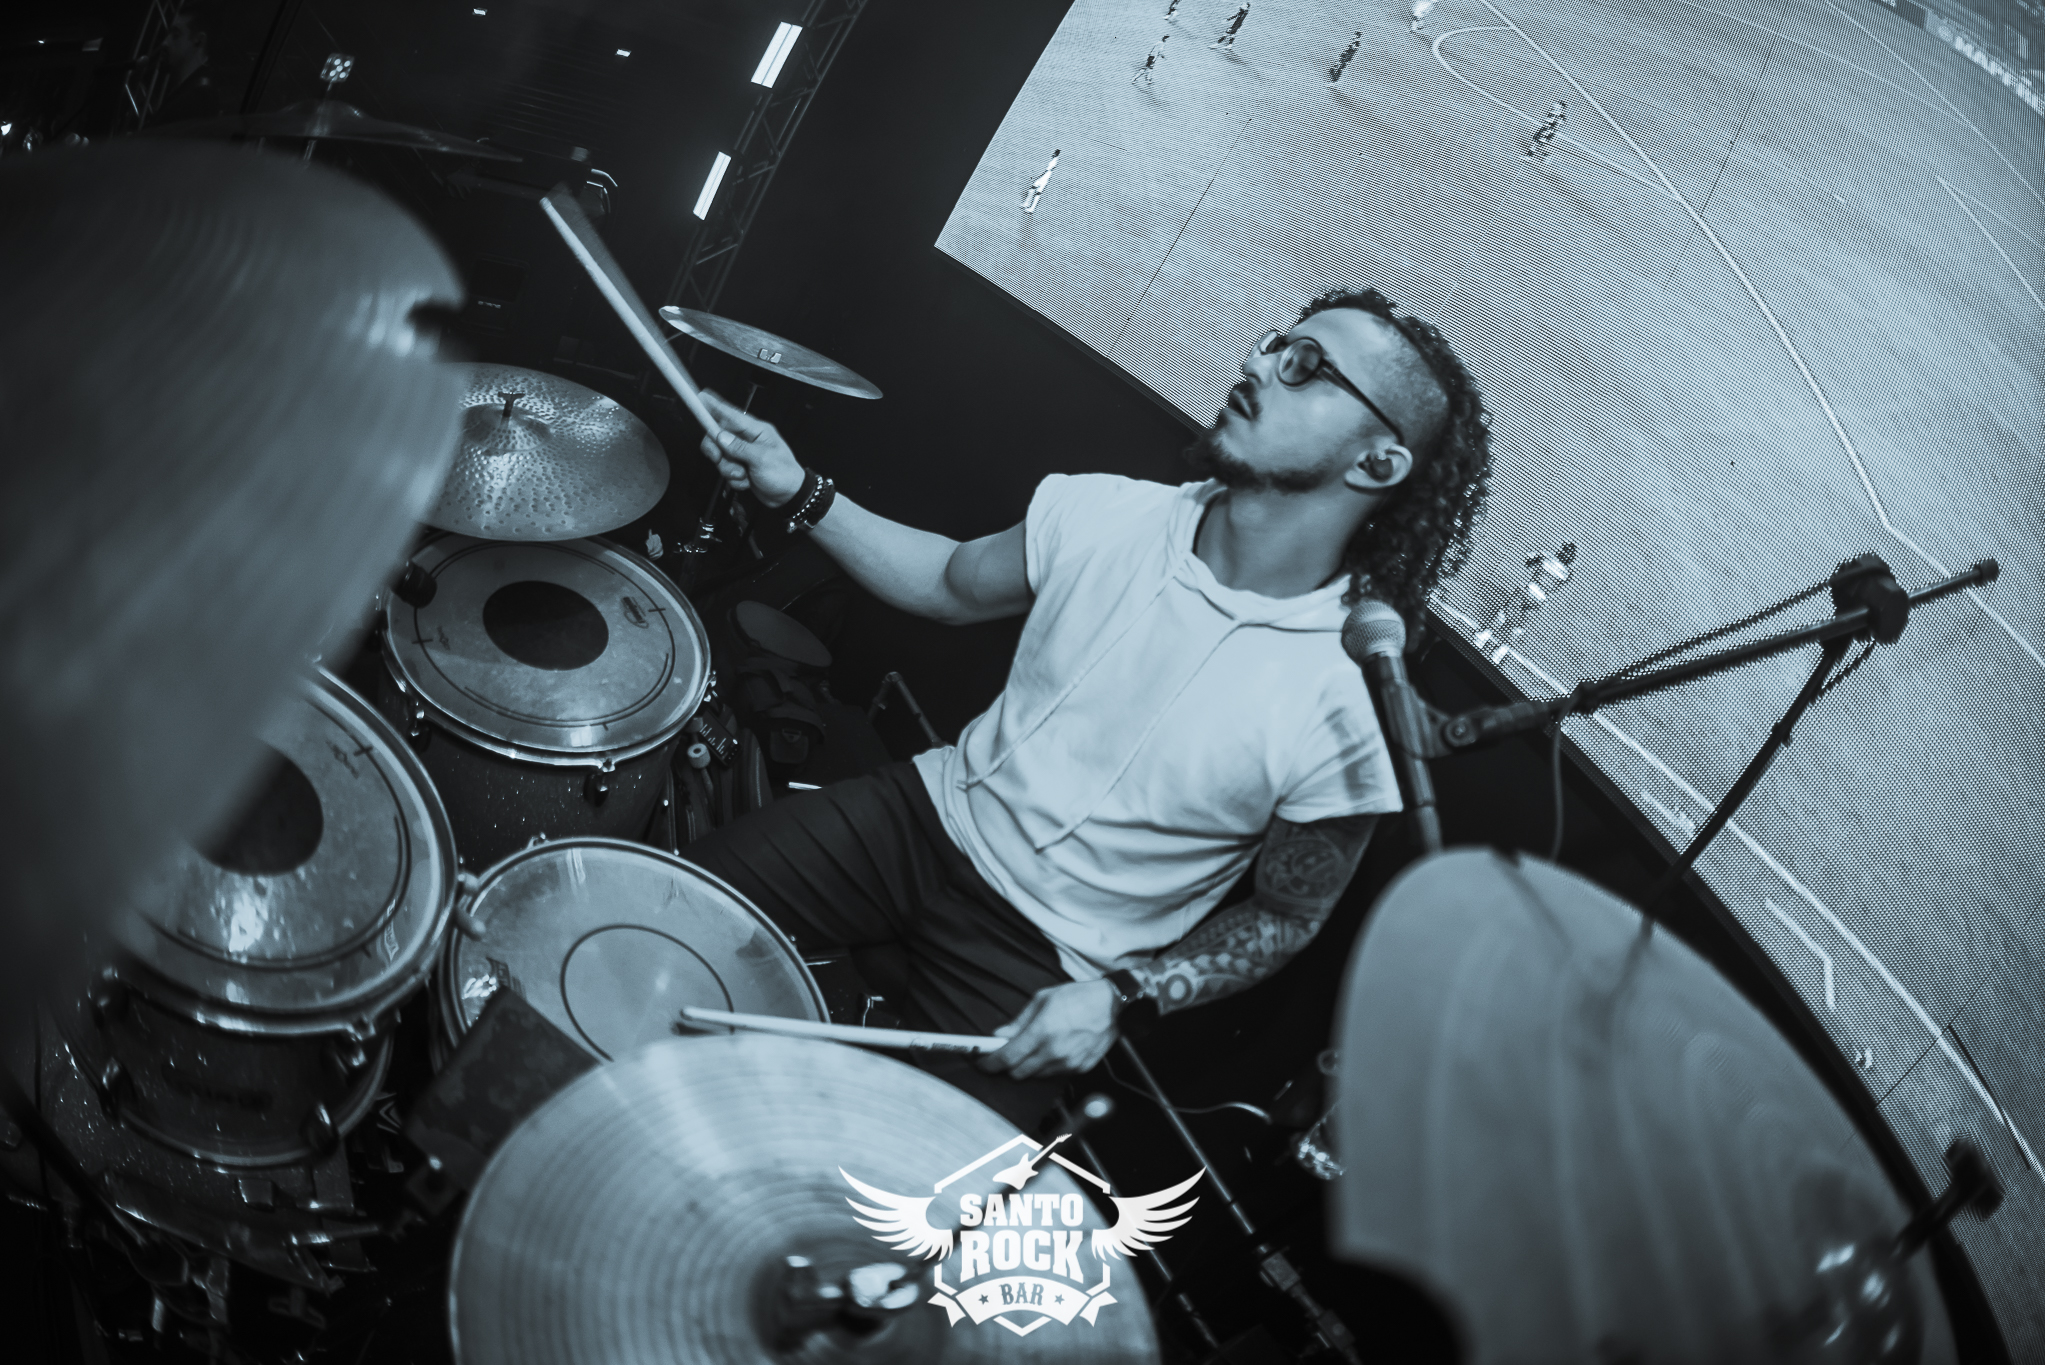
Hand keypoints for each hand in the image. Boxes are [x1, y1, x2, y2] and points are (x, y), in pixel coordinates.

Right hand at [694, 388, 805, 506]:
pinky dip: (734, 479)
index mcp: (756, 431)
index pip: (731, 414)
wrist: (789, 497)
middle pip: (718, 436)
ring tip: (744, 475)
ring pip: (720, 457)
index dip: (714, 406)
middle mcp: (747, 440)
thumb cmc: (784, 474)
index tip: (701, 398)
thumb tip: (720, 437)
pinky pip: (726, 471)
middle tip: (720, 459)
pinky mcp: (740, 468)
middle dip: (717, 451)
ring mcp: (742, 454)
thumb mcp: (762, 459)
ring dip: (729, 469)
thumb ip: (739, 447)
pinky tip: (747, 481)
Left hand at [978, 980, 1119, 1079]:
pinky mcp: (1079, 1068)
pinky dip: (1048, 1066)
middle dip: (1008, 1065)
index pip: (1007, 1058)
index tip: (983, 1063)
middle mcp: (1053, 1052)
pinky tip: (1054, 1049)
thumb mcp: (1043, 1000)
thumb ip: (1019, 1022)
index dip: (990, 1063)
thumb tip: (1000, 1035)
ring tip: (1036, 1047)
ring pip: (1036, 1075)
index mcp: (1041, 1032)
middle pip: (1018, 1072)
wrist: (1113, 1005)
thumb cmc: (1079, 998)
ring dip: (1028, 1066)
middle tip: (1007, 1052)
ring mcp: (1067, 1063)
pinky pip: (1054, 1074)